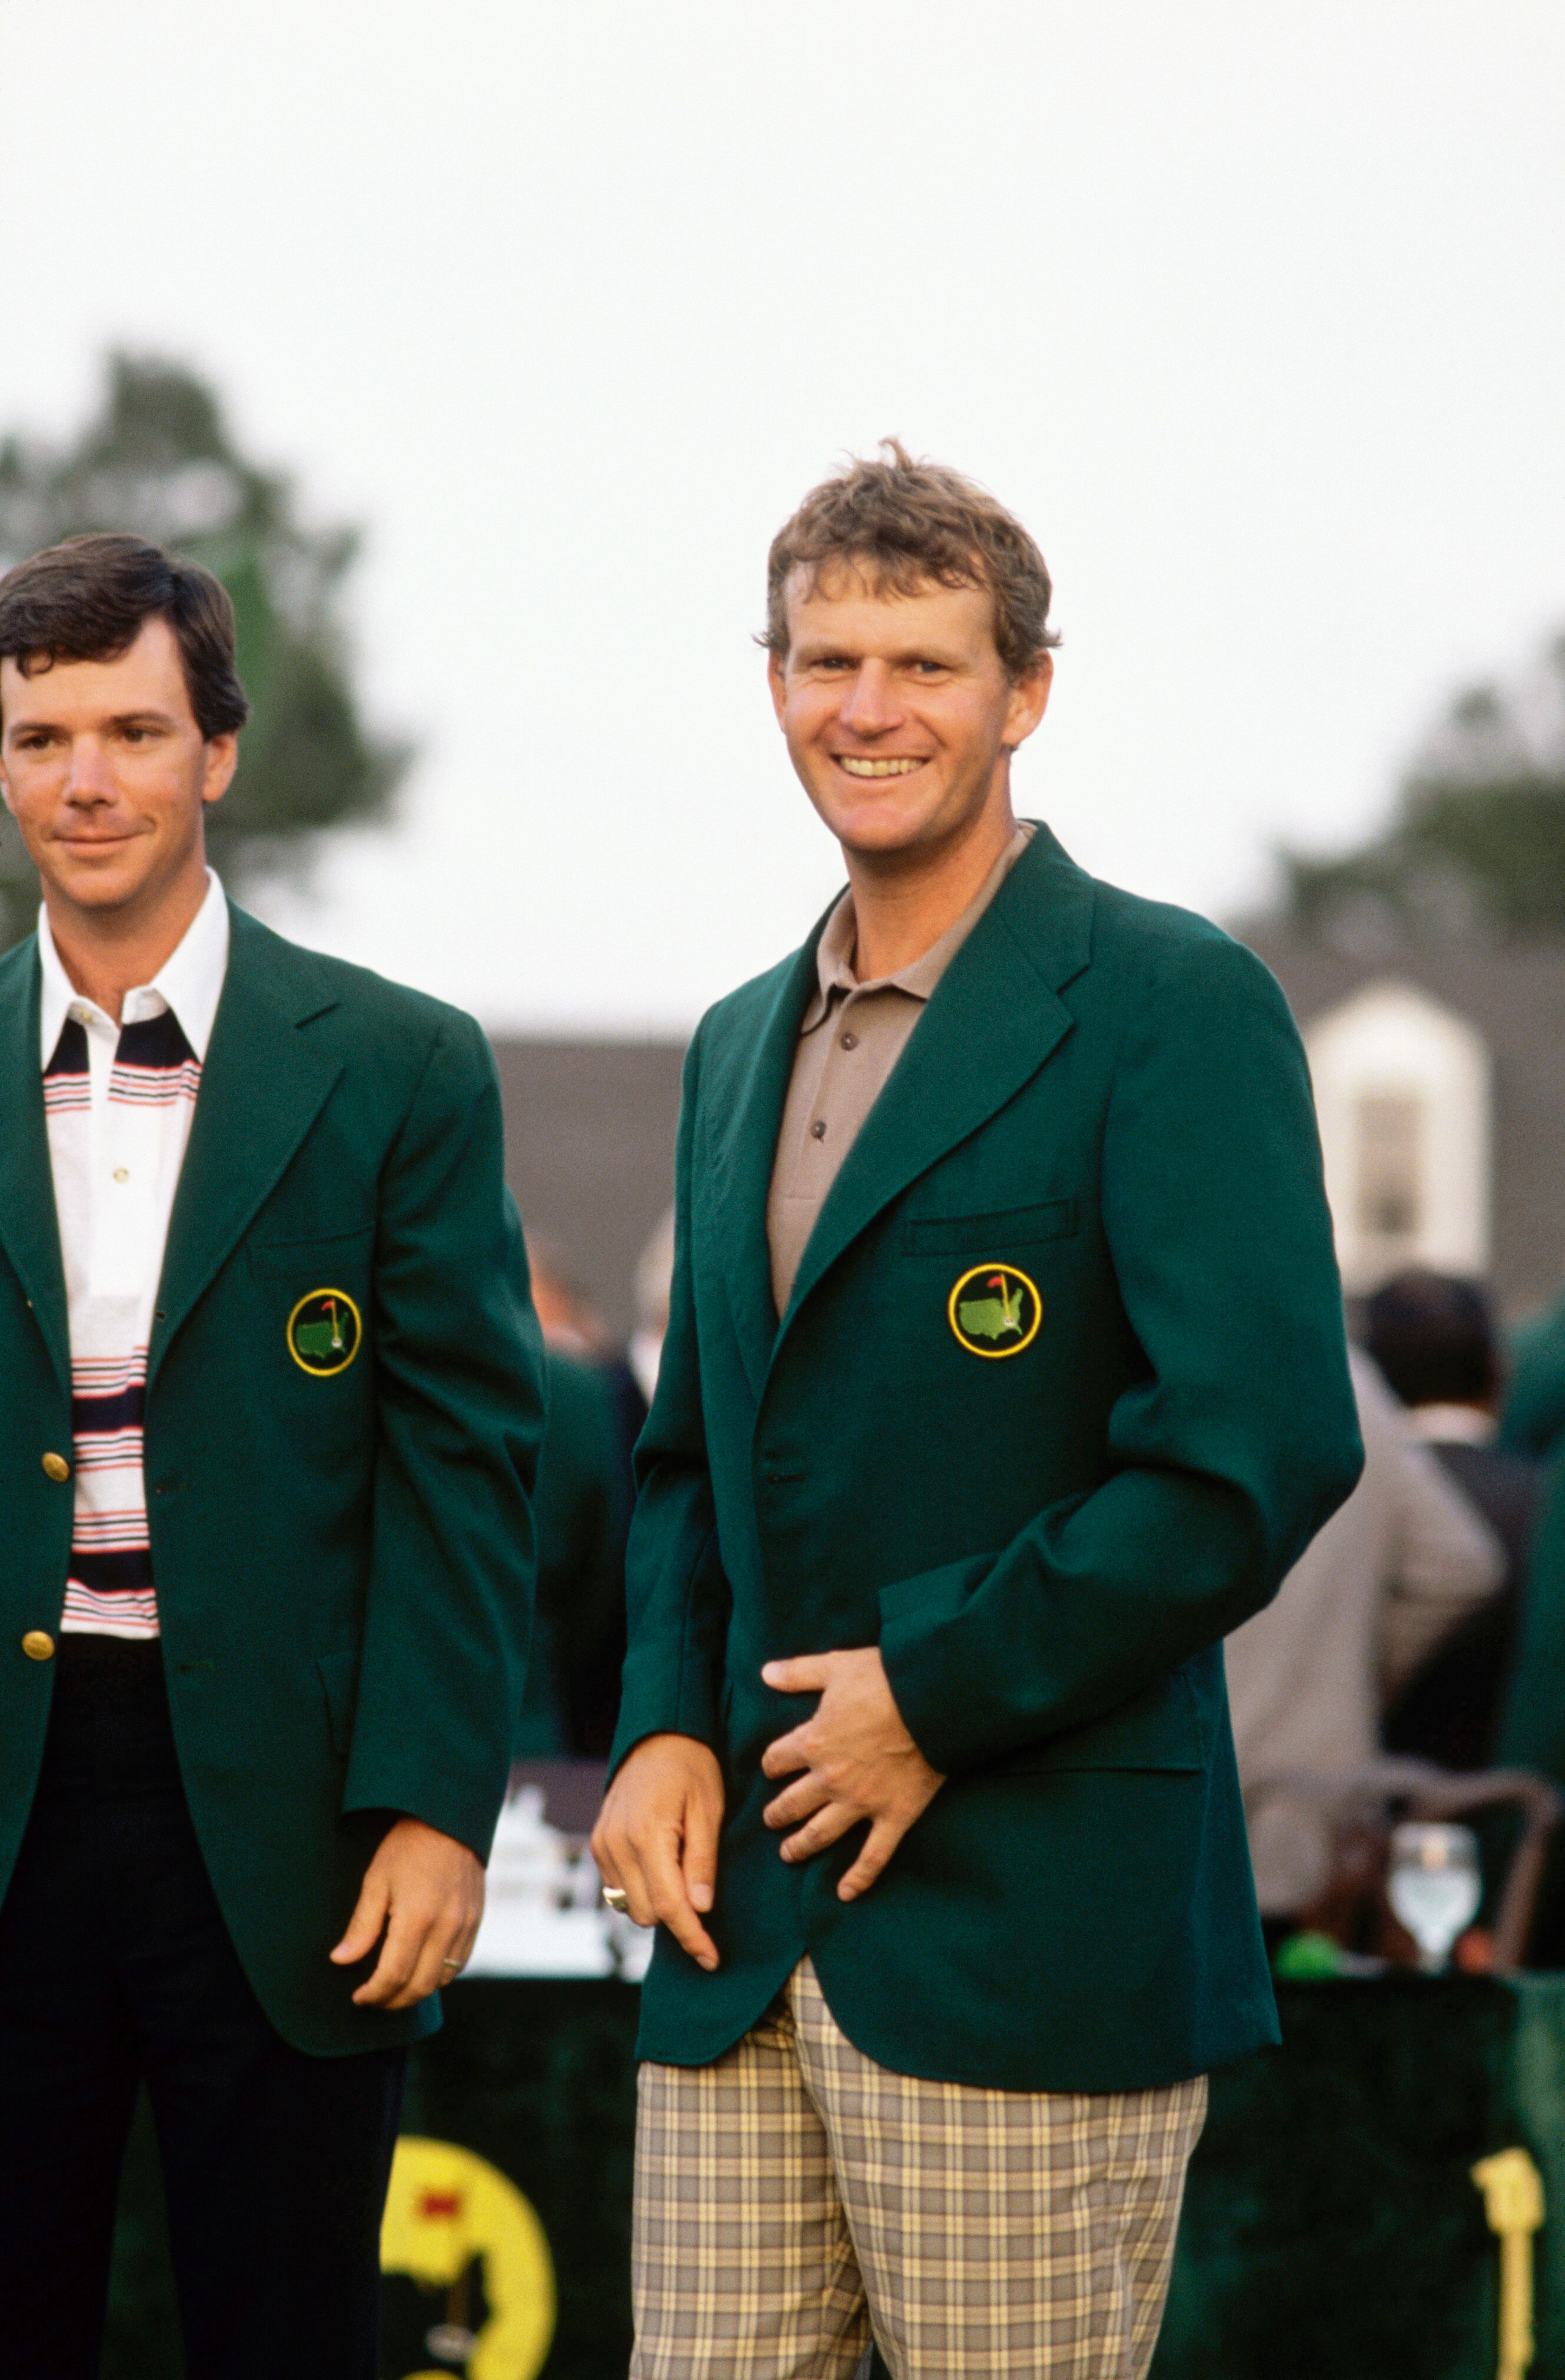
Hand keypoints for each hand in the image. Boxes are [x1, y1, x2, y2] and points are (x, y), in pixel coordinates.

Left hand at [330, 1816, 484, 2007]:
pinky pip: (460, 1962)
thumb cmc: (406, 1847)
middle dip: (393, 2000)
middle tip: (374, 1999)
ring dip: (417, 1991)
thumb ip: (361, 1926)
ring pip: (443, 1979)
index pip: (394, 1975)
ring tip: (395, 1988)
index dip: (374, 1994)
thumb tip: (340, 1960)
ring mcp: (465, 1924)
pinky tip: (421, 1968)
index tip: (359, 1997)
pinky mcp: (476, 1919)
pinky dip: (440, 1975)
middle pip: (420, 1985)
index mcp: (417, 1916)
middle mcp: (446, 1925)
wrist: (448, 1818)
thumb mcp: (376, 1881)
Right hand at [591, 1733, 724, 1971]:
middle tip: (704, 1898)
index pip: (670, 1905)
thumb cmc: (693, 1768)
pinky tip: (661, 1868)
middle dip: (678, 1918)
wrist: (658, 1735)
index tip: (712, 1959)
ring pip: (629, 1907)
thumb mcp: (709, 1810)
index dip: (692, 1937)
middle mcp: (617, 1844)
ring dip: (658, 1905)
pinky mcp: (598, 1844)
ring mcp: (602, 1844)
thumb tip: (700, 1909)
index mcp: (648, 1834)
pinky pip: (618, 1888)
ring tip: (683, 1874)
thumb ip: (702, 1860)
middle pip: (648, 1913)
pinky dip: (641, 1890)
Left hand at [761, 1648, 943, 1900]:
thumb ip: (798, 1673)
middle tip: (771, 1820)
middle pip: (792, 1803)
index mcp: (812, 1743)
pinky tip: (845, 1893)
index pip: (777, 1760)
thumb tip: (765, 1671)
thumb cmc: (883, 1679)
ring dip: (801, 1846)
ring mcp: (861, 1802)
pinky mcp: (893, 1816)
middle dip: (777, 1813)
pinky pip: (873, 1855)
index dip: (772, 1764)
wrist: (930, 1701)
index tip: (772, 1768)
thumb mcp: (834, 1667)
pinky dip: (859, 1877)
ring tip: (788, 1854)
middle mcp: (830, 1779)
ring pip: (821, 1833)